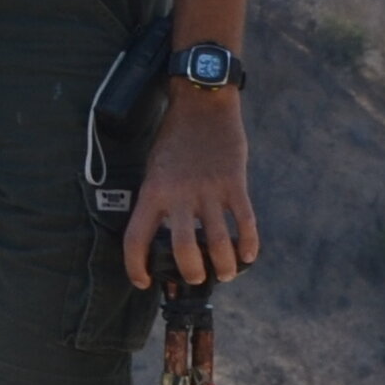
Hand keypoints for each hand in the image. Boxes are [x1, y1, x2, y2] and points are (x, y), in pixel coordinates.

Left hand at [125, 91, 258, 288]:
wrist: (202, 103)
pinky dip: (249, 243)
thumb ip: (158, 200)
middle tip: (196, 277)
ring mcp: (209, 189)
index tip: (143, 281)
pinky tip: (248, 254)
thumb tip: (163, 236)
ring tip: (226, 273)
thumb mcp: (154, 168)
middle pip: (183, 249)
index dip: (135, 267)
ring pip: (219, 242)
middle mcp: (180, 194)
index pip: (136, 239)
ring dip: (224, 265)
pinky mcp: (234, 182)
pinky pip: (245, 221)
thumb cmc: (175, 138)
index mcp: (153, 191)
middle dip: (191, 272)